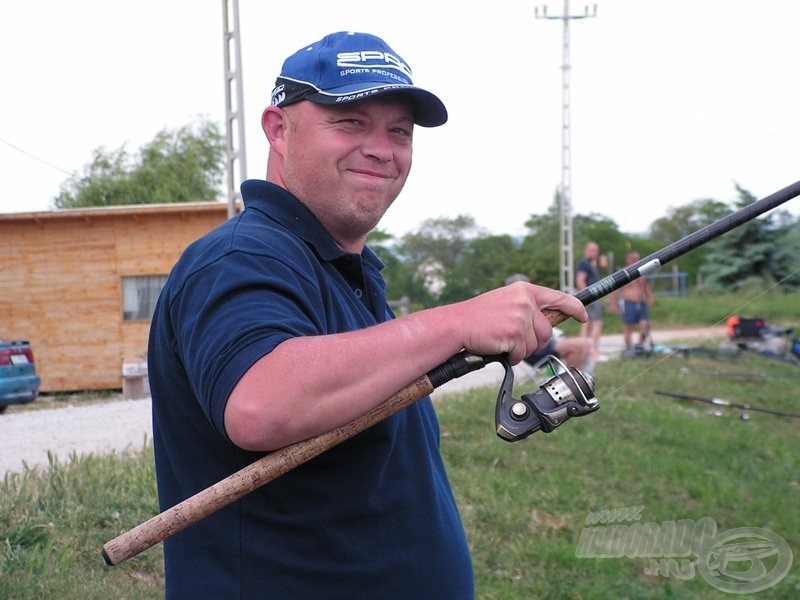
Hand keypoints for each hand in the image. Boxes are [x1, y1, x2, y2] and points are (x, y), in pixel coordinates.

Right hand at [452, 282, 586, 363]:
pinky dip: (510, 356)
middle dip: (533, 341)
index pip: (560, 298)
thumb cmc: (478, 316)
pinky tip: (497, 346)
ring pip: (535, 345)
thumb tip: (545, 322)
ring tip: (501, 339)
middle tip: (512, 338)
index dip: (575, 308)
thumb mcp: (505, 301)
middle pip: (547, 331)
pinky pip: (522, 354)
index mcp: (525, 290)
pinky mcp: (515, 334)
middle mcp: (526, 301)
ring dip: (520, 349)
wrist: (457, 324)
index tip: (582, 316)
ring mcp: (521, 317)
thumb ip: (527, 307)